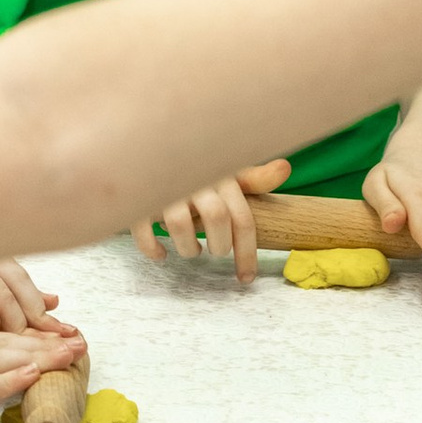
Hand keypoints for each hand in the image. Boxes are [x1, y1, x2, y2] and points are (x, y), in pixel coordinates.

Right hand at [136, 163, 290, 281]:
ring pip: (179, 225)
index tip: (246, 278)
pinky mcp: (137, 196)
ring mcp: (164, 186)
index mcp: (220, 174)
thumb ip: (252, 178)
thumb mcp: (223, 168)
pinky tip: (161, 254)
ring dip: (188, 249)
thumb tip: (284, 169)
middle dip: (219, 247)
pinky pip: (143, 229)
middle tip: (216, 252)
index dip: (247, 253)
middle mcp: (194, 178)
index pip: (242, 217)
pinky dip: (152, 248)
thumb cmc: (190, 163)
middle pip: (216, 218)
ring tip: (191, 250)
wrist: (142, 144)